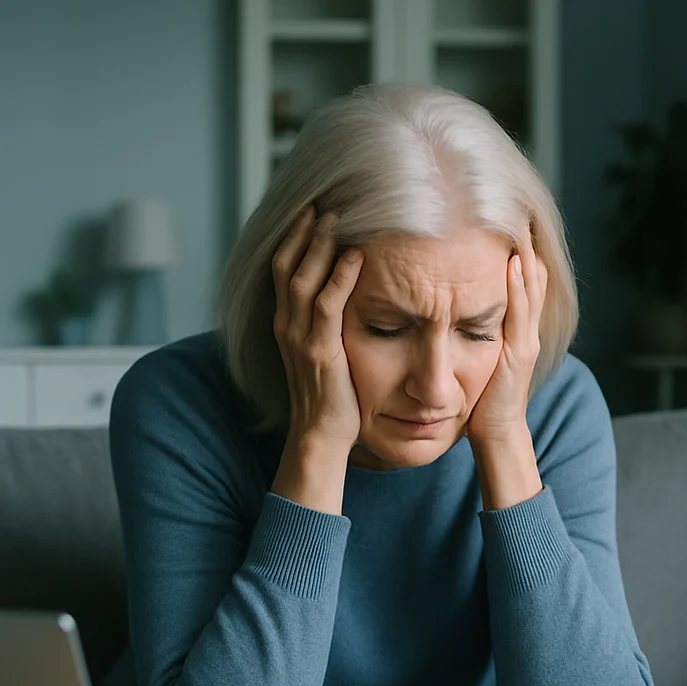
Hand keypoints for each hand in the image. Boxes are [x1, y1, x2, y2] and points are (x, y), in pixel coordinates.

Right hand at [271, 204, 363, 448]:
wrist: (320, 436)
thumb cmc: (332, 397)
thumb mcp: (325, 353)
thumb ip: (327, 325)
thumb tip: (345, 300)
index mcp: (286, 323)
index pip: (284, 270)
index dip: (295, 239)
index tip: (311, 212)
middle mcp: (286, 325)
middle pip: (287, 265)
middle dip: (302, 231)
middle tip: (321, 201)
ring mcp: (299, 336)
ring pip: (302, 278)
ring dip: (319, 245)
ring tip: (336, 216)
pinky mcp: (319, 350)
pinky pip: (327, 305)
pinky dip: (339, 277)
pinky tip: (355, 255)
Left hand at [467, 236, 546, 448]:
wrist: (493, 431)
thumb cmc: (478, 397)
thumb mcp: (473, 352)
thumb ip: (469, 327)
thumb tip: (449, 302)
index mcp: (514, 326)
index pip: (518, 277)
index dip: (514, 246)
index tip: (502, 215)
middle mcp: (525, 327)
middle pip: (531, 273)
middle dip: (523, 240)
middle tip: (514, 204)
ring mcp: (525, 338)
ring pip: (531, 286)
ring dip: (525, 253)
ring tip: (518, 221)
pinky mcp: (519, 351)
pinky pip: (522, 310)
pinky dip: (520, 284)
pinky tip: (514, 261)